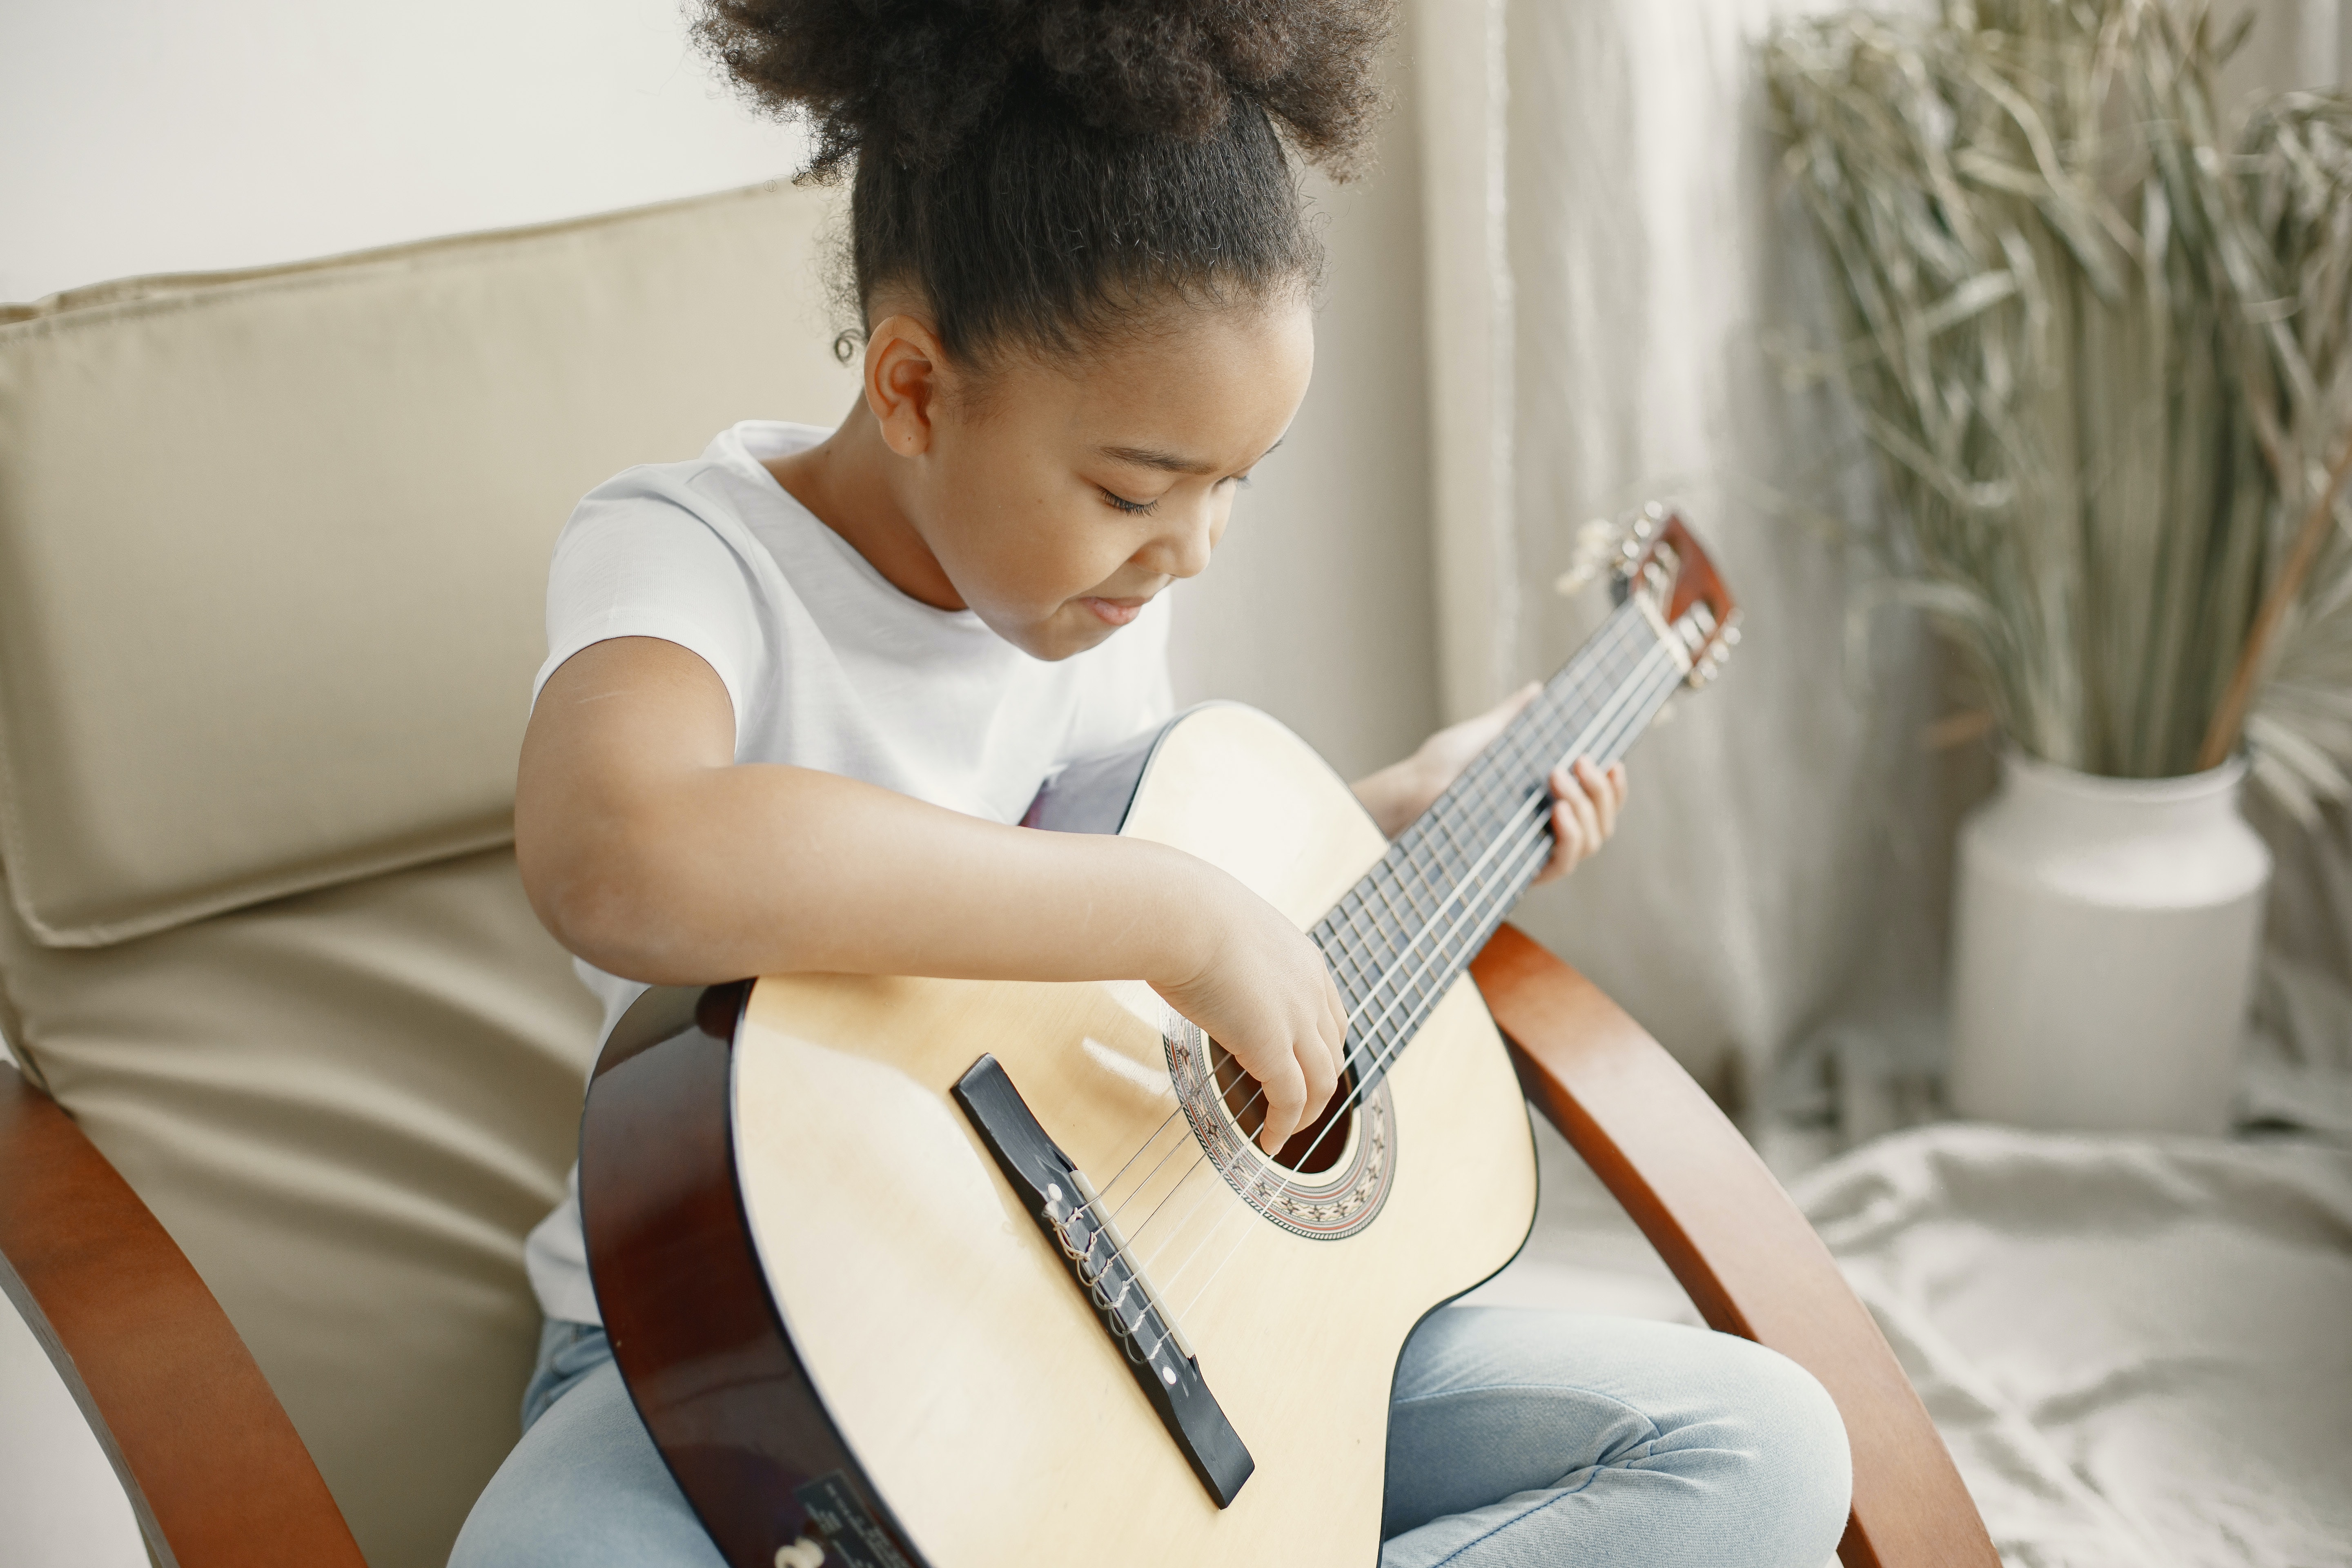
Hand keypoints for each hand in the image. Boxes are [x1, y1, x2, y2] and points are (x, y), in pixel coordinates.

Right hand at [1151, 865, 1345, 1154]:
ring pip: (1322, 1082)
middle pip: (1333, 1052)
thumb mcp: (1230, 932)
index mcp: (1305, 961)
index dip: (1322, 1047)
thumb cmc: (1186, 913)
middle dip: (1319, 1083)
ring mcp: (1297, 1021)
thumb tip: (1200, 953)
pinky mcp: (1273, 1048)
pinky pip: (1291, 1100)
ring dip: (1308, 1113)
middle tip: (1298, 1106)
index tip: (1306, 1066)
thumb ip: (1233, 952)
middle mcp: (1312, 992)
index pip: (1331, 1015)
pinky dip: (1286, 1125)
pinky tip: (1271, 1141)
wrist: (1182, 915)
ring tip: (1288, 1132)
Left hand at [1353, 683, 1629, 880]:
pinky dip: (1570, 837)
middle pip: (1602, 824)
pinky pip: (1563, 865)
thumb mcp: (1485, 735)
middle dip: (1601, 792)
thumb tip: (1537, 690)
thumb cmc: (1440, 766)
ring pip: (1591, 843)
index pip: (1597, 803)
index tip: (1613, 760)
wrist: (1409, 792)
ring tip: (1559, 777)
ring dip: (1587, 809)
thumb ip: (1515, 718)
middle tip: (1578, 762)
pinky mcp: (1518, 872)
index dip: (1613, 788)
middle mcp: (1543, 831)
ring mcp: (1532, 853)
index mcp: (1544, 803)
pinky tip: (1558, 812)